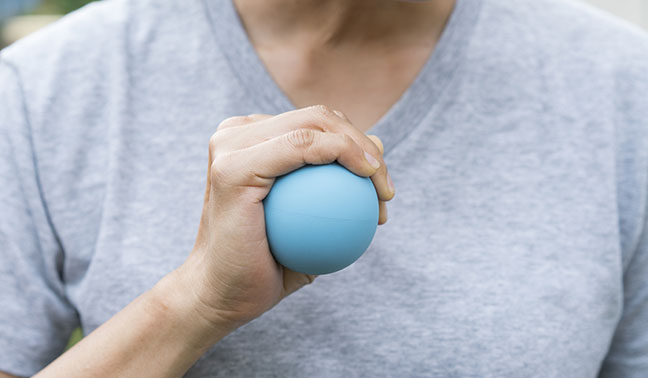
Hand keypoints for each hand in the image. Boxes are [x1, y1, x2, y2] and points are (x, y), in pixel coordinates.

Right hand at [176, 105, 394, 332]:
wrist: (221, 297)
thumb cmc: (266, 266)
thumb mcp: (313, 223)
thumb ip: (341, 182)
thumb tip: (379, 146)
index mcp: (249, 140)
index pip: (316, 124)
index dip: (358, 145)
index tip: (382, 190)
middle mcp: (236, 135)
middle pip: (318, 117)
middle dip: (364, 145)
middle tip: (385, 191)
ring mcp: (230, 146)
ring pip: (314, 124)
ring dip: (360, 151)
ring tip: (382, 192)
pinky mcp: (232, 166)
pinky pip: (301, 146)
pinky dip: (341, 154)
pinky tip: (368, 179)